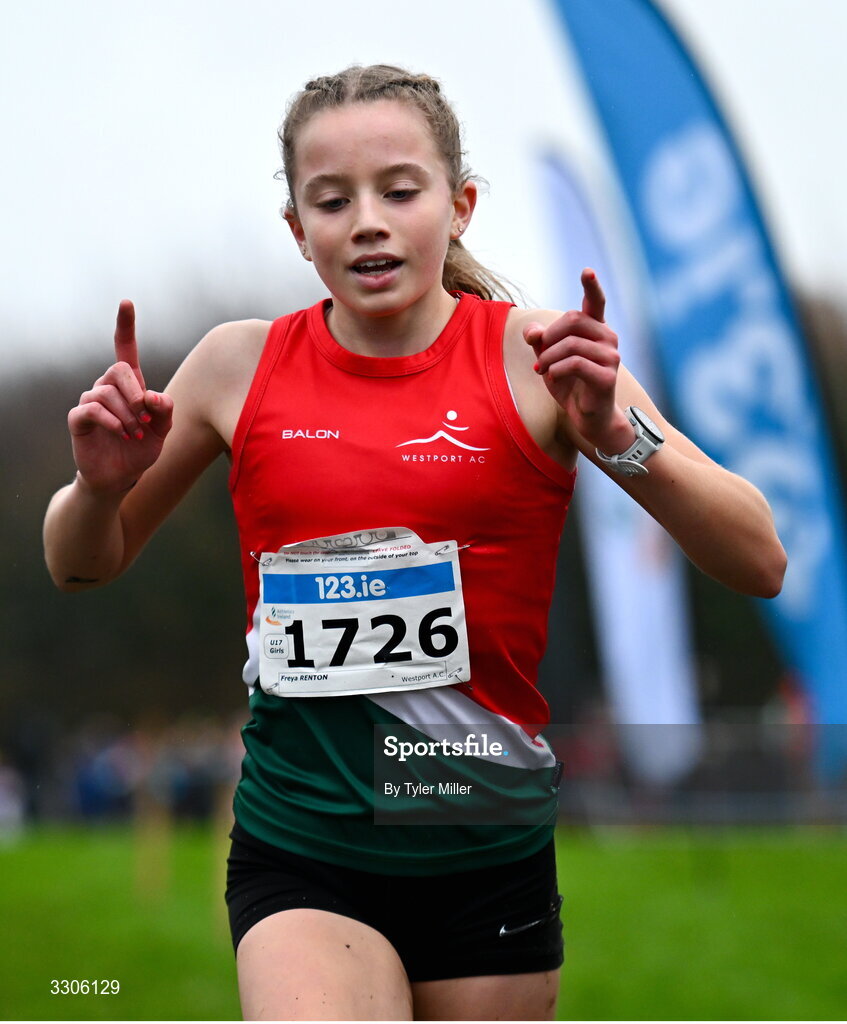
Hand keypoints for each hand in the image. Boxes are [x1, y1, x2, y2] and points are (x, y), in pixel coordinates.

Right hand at [68, 301, 173, 494]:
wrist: (121, 476)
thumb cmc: (142, 449)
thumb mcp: (163, 430)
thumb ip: (165, 411)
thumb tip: (152, 396)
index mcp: (130, 385)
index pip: (124, 348)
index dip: (125, 326)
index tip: (126, 302)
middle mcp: (107, 387)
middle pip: (118, 369)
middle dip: (135, 391)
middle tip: (145, 416)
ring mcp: (91, 401)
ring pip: (106, 392)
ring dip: (127, 414)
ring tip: (135, 434)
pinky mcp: (79, 419)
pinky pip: (92, 409)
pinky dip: (111, 420)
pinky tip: (122, 433)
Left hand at [523, 269, 633, 453]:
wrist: (588, 417)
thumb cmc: (570, 384)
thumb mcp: (548, 359)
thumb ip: (540, 341)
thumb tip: (531, 331)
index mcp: (595, 329)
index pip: (595, 302)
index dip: (591, 285)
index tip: (587, 271)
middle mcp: (607, 338)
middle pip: (573, 319)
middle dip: (549, 336)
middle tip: (540, 355)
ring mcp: (611, 356)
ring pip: (571, 343)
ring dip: (549, 357)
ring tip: (543, 370)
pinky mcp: (608, 376)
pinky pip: (575, 363)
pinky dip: (556, 370)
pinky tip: (552, 378)